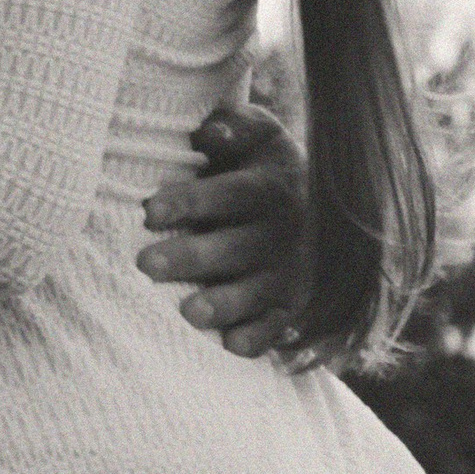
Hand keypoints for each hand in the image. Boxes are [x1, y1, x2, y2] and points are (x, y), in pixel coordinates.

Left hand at [136, 102, 306, 356]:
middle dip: (192, 257)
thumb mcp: (260, 136)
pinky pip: (280, 325)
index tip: (148, 211)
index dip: (189, 202)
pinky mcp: (295, 305)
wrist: (329, 206)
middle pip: (236, 246)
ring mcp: (292, 272)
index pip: (228, 194)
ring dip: (224, 303)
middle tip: (145, 264)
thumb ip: (235, 128)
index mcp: (271, 185)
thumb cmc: (263, 165)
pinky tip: (232, 345)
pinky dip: (260, 338)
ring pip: (257, 291)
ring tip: (188, 312)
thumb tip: (208, 133)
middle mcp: (285, 231)